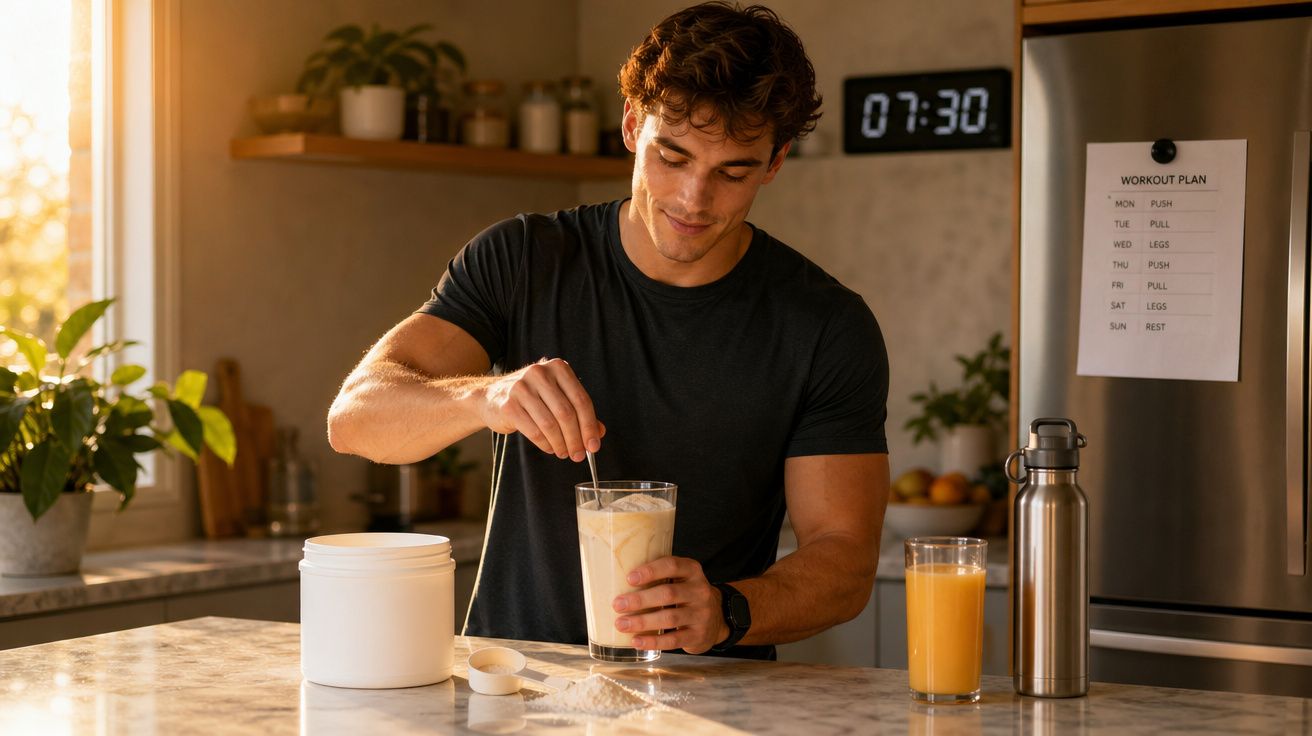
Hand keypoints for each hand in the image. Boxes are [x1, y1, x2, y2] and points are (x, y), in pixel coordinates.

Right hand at [479, 358, 603, 460]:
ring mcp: (521, 387)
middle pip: (566, 413)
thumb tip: (599, 433)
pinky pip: (534, 431)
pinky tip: (550, 448)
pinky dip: (546, 444)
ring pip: (550, 424)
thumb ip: (579, 412)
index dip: (589, 426)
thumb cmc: (532, 399)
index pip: (581, 400)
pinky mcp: (508, 405)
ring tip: (564, 453)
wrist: (492, 397)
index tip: (593, 446)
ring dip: (561, 444)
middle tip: (579, 455)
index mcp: (558, 367)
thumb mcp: (557, 398)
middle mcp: (540, 373)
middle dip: (575, 439)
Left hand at [612, 556, 728, 654]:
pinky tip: (636, 641)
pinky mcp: (698, 635)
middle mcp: (700, 591)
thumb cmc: (686, 595)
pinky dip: (653, 642)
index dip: (650, 571)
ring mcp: (701, 614)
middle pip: (668, 593)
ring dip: (642, 621)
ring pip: (669, 618)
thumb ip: (659, 576)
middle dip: (640, 600)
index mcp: (692, 571)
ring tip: (621, 624)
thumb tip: (616, 579)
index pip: (672, 566)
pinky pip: (673, 639)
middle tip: (617, 605)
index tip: (629, 578)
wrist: (716, 618)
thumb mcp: (681, 579)